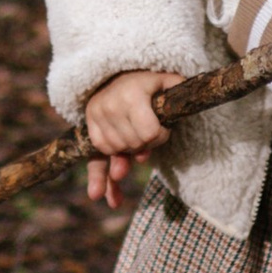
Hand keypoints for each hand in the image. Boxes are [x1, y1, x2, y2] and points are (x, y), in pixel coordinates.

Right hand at [81, 67, 181, 208]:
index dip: (160, 136)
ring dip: (129, 154)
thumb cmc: (149, 81)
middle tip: (151, 132)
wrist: (117, 73)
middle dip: (146, 145)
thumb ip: (178, 90)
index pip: (148, 133)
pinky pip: (97, 157)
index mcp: (131, 95)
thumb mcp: (168, 81)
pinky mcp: (89, 128)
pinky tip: (111, 199)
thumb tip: (182, 106)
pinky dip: (105, 176)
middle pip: (134, 145)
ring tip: (136, 143)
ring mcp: (96, 117)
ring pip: (117, 153)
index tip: (164, 128)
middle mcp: (109, 106)